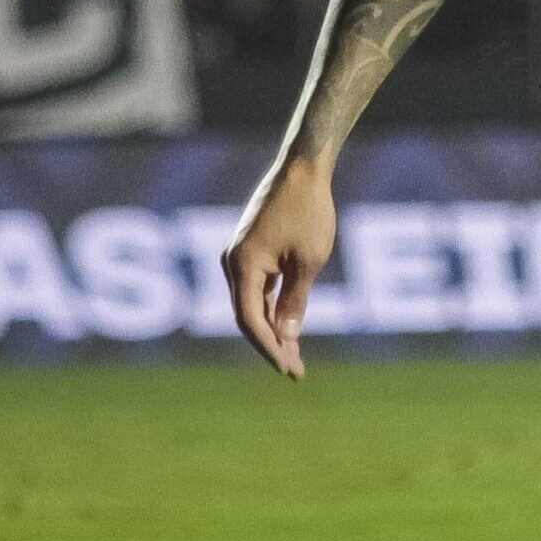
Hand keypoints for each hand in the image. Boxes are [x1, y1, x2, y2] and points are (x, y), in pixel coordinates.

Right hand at [222, 156, 335, 379]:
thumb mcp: (308, 261)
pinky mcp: (249, 250)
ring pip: (251, 304)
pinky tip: (287, 327)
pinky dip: (271, 308)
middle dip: (272, 344)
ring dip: (271, 328)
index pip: (249, 320)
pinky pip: (256, 288)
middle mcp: (232, 263)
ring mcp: (239, 256)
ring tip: (295, 356)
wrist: (302, 169)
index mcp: (242, 266)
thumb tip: (286, 336)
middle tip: (296, 371)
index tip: (289, 368)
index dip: (269, 347)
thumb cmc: (308, 212)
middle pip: (248, 316)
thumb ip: (294, 300)